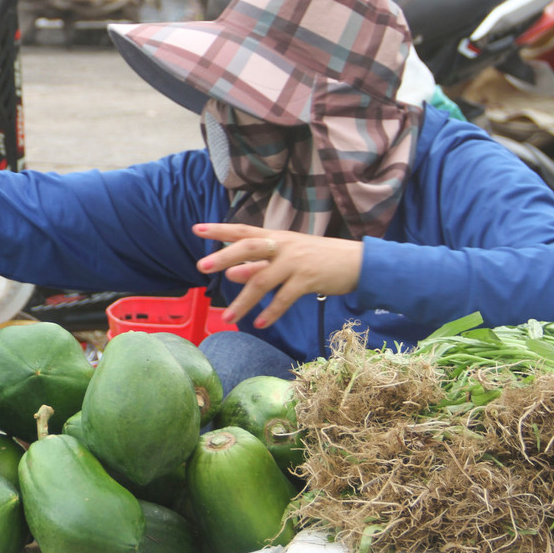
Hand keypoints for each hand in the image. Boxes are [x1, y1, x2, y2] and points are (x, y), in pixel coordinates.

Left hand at [192, 223, 362, 329]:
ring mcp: (295, 262)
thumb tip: (232, 274)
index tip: (196, 228)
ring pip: (263, 280)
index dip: (220, 230)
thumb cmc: (316, 259)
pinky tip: (260, 323)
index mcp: (275, 237)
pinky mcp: (309, 279)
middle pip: (249, 247)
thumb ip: (260, 265)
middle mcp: (282, 246)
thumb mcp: (286, 257)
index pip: (243, 230)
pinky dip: (271, 312)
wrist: (357, 262)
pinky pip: (285, 298)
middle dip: (224, 256)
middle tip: (201, 266)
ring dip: (244, 301)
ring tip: (227, 317)